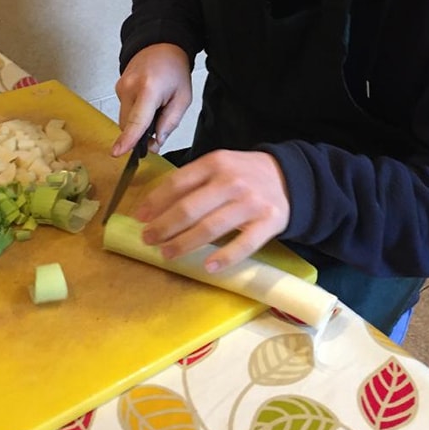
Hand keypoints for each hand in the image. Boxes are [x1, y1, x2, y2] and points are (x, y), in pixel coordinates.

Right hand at [111, 44, 192, 156]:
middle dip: (141, 134)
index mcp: (149, 89)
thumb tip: (155, 142)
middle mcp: (130, 87)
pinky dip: (135, 112)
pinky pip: (124, 110)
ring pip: (125, 119)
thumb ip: (170, 123)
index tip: (117, 152)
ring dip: (138, 122)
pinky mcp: (118, 87)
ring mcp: (121, 87)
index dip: (128, 139)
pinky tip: (147, 102)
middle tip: (159, 127)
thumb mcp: (183, 98)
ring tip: (155, 107)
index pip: (137, 120)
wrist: (161, 45)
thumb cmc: (174, 69)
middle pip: (128, 125)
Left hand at [135, 149, 291, 271]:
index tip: (140, 217)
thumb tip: (153, 207)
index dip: (155, 202)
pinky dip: (225, 257)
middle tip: (148, 239)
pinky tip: (208, 266)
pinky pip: (244, 244)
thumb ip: (191, 182)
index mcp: (215, 163)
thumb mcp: (218, 167)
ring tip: (167, 253)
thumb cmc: (244, 175)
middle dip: (164, 227)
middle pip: (190, 208)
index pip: (177, 183)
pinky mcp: (269, 222)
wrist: (289, 177)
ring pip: (211, 228)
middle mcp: (232, 181)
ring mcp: (251, 203)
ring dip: (185, 243)